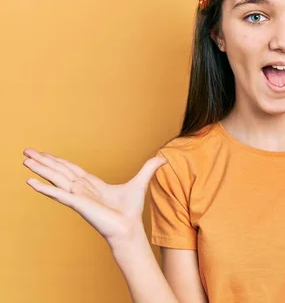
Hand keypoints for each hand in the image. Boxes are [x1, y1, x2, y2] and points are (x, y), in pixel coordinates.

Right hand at [22, 148, 166, 246]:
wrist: (129, 228)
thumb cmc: (131, 211)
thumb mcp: (141, 182)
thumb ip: (150, 168)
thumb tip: (164, 158)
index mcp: (91, 184)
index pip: (70, 169)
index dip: (58, 160)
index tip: (45, 154)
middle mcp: (81, 189)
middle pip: (58, 171)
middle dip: (43, 161)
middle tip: (26, 151)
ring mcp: (78, 196)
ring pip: (55, 179)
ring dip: (40, 170)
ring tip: (24, 161)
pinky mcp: (78, 204)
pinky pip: (58, 194)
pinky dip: (44, 188)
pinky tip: (30, 182)